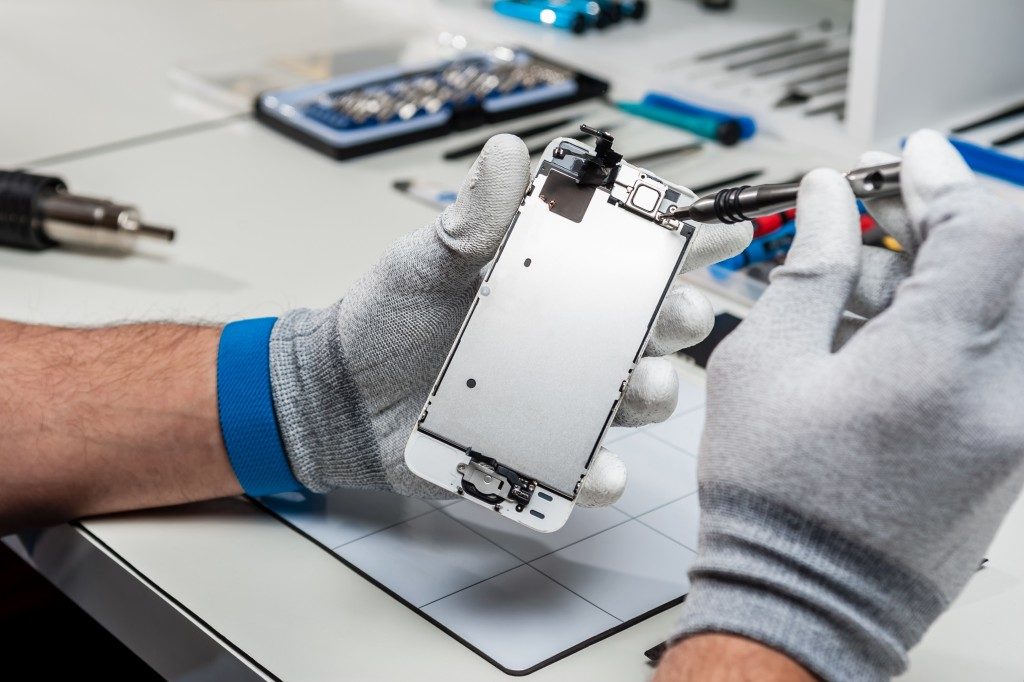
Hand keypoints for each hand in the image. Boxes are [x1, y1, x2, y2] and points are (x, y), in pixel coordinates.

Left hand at [268, 134, 750, 503]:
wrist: (342, 394)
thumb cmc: (390, 317)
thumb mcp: (428, 259)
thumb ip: (473, 215)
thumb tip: (508, 151)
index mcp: (558, 282)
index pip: (634, 256)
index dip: (687, 240)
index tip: (727, 228)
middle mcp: (573, 340)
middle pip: (659, 328)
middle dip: (684, 318)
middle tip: (675, 312)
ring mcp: (562, 398)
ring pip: (640, 398)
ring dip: (656, 392)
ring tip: (638, 385)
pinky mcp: (540, 451)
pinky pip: (587, 469)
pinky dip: (602, 474)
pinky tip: (599, 469)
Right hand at [666, 131, 1023, 678]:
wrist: (806, 599)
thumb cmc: (774, 497)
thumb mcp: (765, 366)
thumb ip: (810, 268)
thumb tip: (827, 202)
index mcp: (936, 366)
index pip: (984, 228)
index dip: (943, 179)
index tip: (909, 161)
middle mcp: (1003, 396)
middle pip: (1016, 260)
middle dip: (950, 222)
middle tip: (884, 221)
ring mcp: (1021, 427)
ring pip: (1010, 307)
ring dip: (945, 277)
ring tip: (856, 297)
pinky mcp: (1016, 449)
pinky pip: (1004, 357)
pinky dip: (955, 325)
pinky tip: (882, 341)